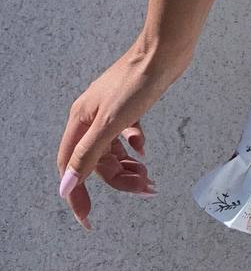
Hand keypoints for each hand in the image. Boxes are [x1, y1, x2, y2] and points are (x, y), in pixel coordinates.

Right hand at [56, 41, 185, 229]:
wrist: (163, 51)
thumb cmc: (136, 81)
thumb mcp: (111, 123)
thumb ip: (88, 155)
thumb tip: (67, 186)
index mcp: (80, 122)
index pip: (71, 168)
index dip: (78, 195)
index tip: (88, 219)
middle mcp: (91, 117)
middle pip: (97, 162)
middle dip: (118, 179)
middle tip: (145, 188)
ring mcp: (110, 111)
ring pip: (113, 150)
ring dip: (128, 166)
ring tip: (148, 175)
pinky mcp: (130, 106)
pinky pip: (126, 135)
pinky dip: (134, 146)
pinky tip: (143, 149)